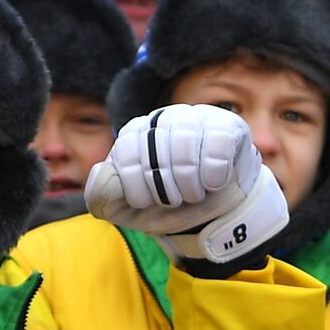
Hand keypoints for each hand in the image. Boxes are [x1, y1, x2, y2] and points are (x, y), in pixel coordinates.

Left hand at [84, 104, 288, 266]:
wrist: (213, 212)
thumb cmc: (167, 203)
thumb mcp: (127, 208)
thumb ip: (102, 194)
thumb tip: (103, 172)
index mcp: (135, 133)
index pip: (126, 151)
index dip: (135, 186)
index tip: (145, 203)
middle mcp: (163, 118)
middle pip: (156, 153)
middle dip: (164, 191)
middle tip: (174, 202)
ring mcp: (196, 117)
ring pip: (185, 148)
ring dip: (189, 185)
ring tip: (194, 194)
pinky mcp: (227, 125)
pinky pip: (218, 145)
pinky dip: (215, 174)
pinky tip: (215, 183)